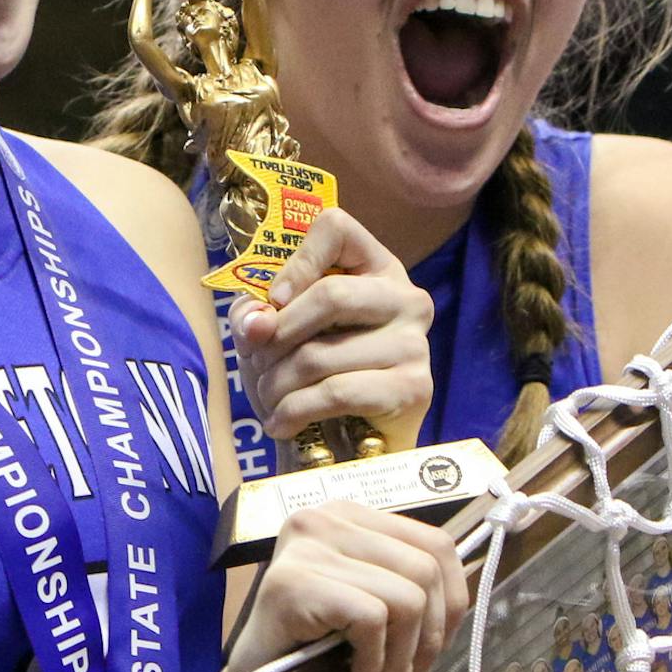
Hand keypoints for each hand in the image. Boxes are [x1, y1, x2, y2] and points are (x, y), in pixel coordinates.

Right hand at [226, 502, 467, 671]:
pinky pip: (371, 620)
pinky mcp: (292, 582)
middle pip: (426, 571)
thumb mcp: (365, 599)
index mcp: (349, 515)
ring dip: (403, 660)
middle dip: (430, 638)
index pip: (435, 543)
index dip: (451, 601)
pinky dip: (373, 663)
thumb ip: (403, 584)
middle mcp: (324, 516)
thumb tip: (461, 607)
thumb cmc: (306, 644)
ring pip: (404, 599)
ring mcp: (305, 547)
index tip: (438, 647)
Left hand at [231, 209, 433, 454]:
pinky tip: (281, 423)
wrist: (346, 444)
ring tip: (269, 400)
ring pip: (322, 354)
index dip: (294, 262)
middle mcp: (406, 298)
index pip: (336, 226)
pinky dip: (294, 411)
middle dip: (277, 336)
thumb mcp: (273, 334)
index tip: (273, 300)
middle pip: (330, 294)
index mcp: (375, 269)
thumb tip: (257, 324)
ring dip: (276, 384)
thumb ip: (255, 315)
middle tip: (258, 363)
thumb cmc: (309, 376)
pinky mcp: (414, 389)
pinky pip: (336, 393)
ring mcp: (415, 343)